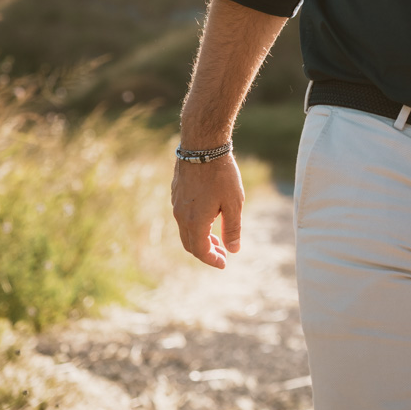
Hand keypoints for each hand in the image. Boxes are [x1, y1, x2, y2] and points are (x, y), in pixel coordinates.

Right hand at [170, 153, 244, 268]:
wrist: (202, 146)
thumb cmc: (222, 174)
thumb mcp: (234, 203)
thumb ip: (232, 229)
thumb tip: (233, 250)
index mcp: (195, 222)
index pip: (200, 251)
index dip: (212, 260)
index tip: (224, 263)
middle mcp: (181, 216)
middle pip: (190, 244)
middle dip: (206, 252)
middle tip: (222, 253)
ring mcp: (176, 204)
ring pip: (185, 231)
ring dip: (200, 238)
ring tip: (218, 237)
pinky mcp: (176, 193)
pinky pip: (183, 217)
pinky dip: (195, 225)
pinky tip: (209, 218)